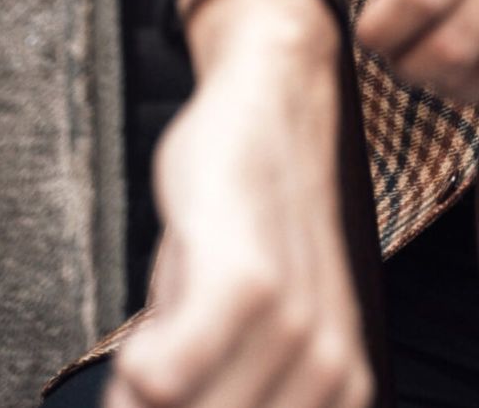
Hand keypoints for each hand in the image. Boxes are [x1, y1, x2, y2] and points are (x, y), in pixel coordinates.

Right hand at [108, 0, 369, 407]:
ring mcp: (296, 330)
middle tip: (148, 368)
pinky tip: (147, 333)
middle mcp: (330, 375)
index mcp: (338, 393)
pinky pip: (170, 377)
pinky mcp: (250, 282)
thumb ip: (224, 392)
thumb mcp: (250, 333)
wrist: (275, 100)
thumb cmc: (249, 221)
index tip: (169, 387)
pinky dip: (141, 368)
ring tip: (150, 342)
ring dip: (140, 396)